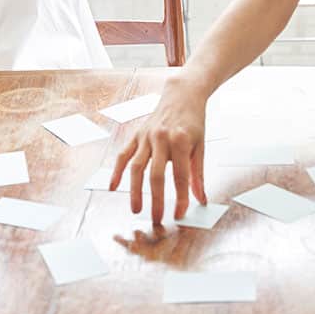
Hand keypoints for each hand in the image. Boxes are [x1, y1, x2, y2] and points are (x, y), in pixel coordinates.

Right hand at [109, 77, 208, 224]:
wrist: (182, 94)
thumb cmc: (193, 122)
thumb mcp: (201, 146)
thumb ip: (198, 175)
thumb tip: (201, 200)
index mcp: (181, 140)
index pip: (181, 175)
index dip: (181, 197)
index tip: (180, 214)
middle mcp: (161, 138)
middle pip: (157, 174)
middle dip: (157, 199)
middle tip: (157, 219)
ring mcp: (146, 136)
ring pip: (137, 167)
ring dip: (135, 190)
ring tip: (136, 209)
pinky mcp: (136, 135)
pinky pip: (123, 155)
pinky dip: (117, 172)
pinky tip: (113, 188)